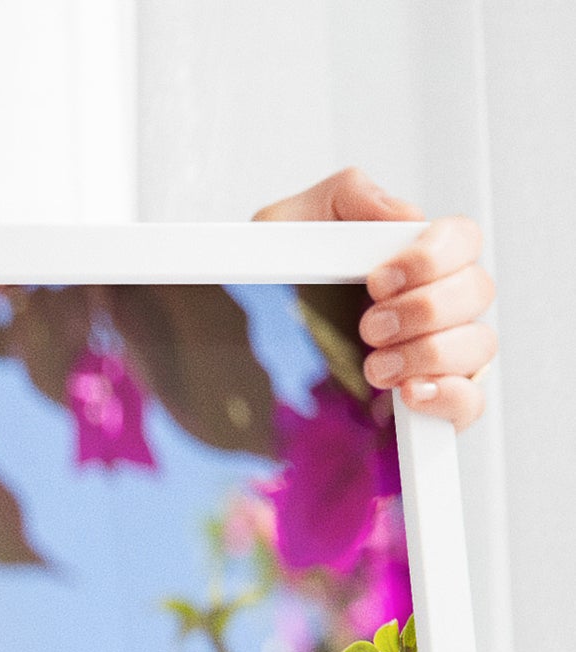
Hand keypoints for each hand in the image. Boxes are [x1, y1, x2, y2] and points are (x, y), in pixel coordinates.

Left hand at [254, 167, 495, 430]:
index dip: (432, 258)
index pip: (462, 241)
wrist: (221, 356)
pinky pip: (470, 402)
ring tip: (375, 367)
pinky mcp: (426, 404)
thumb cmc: (266, 285)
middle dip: (425, 309)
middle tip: (369, 327)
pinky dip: (449, 396)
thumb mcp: (287, 227)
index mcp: (411, 257)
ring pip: (478, 345)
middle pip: (476, 291)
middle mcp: (432, 303)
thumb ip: (344, 198)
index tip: (377, 280)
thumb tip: (403, 215)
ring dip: (430, 353)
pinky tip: (411, 394)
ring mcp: (434, 354)